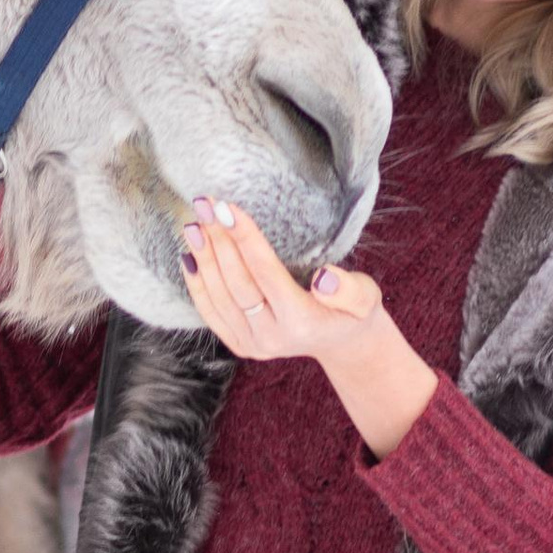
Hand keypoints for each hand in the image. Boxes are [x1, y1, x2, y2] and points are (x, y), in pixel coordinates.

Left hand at [181, 197, 438, 459]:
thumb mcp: (364, 296)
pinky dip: (197, 284)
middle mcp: (272, 337)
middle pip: (237, 284)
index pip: (265, 272)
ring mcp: (252, 345)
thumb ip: (349, 289)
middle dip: (218, 242)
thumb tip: (323, 278)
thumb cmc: (352, 308)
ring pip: (219, 298)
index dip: (244, 238)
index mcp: (301, 321)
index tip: (225, 207)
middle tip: (204, 206)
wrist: (340, 341)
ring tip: (193, 224)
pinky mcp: (240, 346)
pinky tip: (188, 255)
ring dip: (203, 259)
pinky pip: (211, 314)